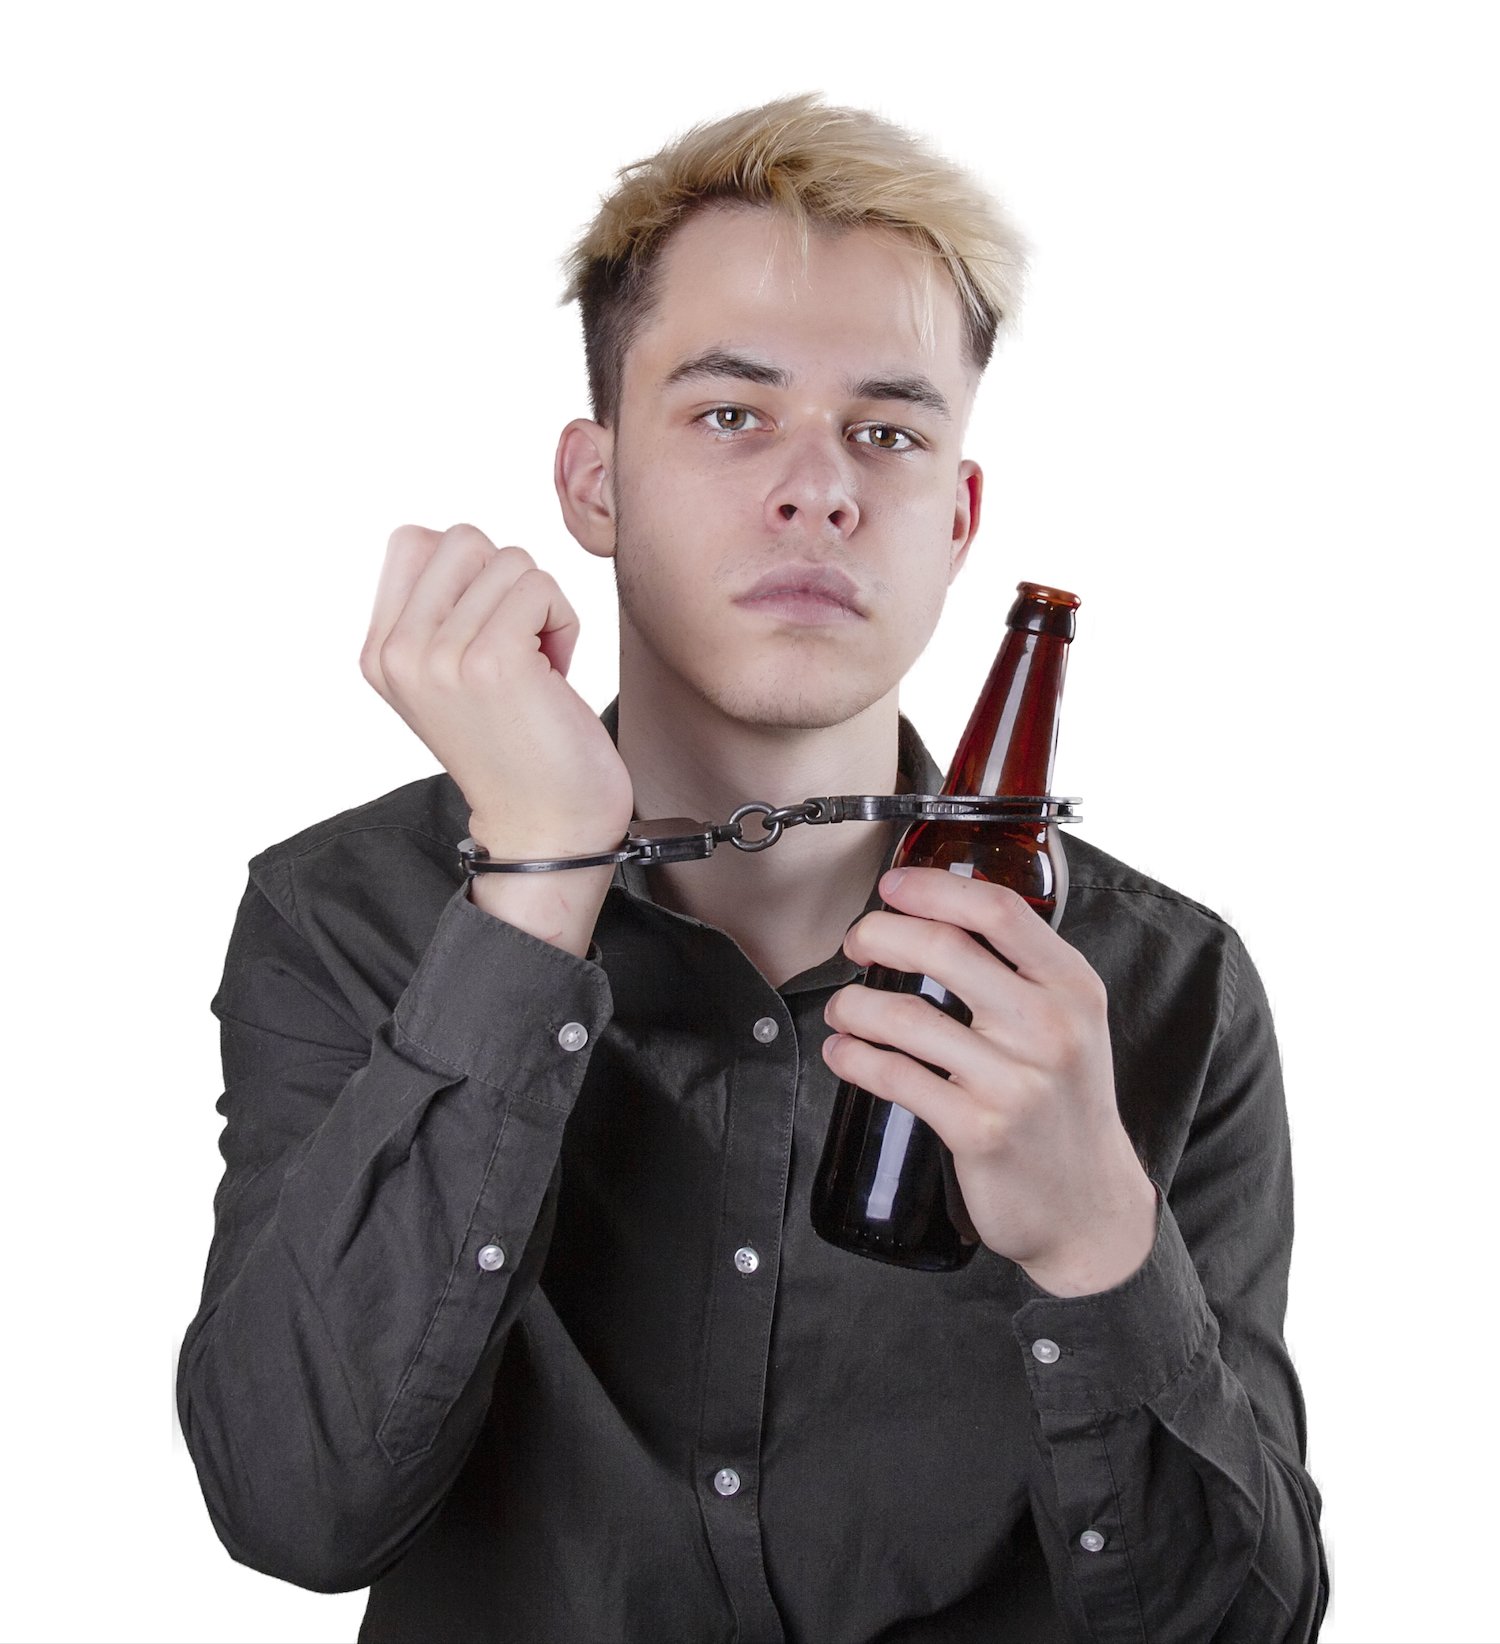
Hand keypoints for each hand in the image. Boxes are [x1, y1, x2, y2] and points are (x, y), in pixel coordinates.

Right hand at [361, 524, 634, 854]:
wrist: (545, 828)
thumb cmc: (518, 747)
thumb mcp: (449, 678)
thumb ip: (437, 613)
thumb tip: (465, 545)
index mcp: (380, 652)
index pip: (413, 541)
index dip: (470, 571)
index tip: (487, 629)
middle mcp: (398, 652)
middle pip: (463, 539)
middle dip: (507, 581)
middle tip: (518, 645)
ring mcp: (440, 656)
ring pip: (511, 560)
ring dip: (542, 607)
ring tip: (537, 669)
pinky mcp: (491, 661)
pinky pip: (541, 587)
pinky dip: (564, 622)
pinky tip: (555, 674)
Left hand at [822, 866, 1157, 1296]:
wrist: (1089, 1204)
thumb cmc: (1066, 1104)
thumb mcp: (1071, 1023)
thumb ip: (1022, 971)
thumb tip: (938, 915)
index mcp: (1072, 988)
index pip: (998, 911)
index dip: (934, 888)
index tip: (892, 885)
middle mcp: (1049, 1028)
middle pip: (943, 949)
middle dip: (879, 934)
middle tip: (857, 942)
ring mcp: (1014, 1082)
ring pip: (906, 1017)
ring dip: (853, 1003)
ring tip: (842, 1007)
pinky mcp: (979, 1130)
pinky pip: (896, 1077)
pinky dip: (854, 1057)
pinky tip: (843, 1052)